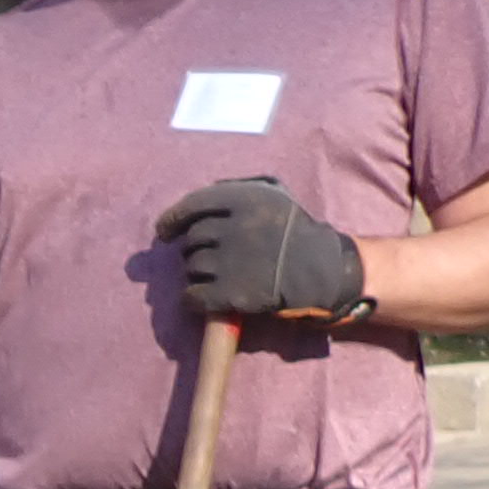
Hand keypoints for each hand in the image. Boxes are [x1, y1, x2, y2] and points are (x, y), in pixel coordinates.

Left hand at [155, 177, 366, 322]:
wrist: (324, 271)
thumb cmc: (296, 232)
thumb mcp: (275, 196)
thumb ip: (238, 190)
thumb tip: (195, 203)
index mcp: (246, 199)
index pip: (193, 204)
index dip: (172, 218)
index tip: (164, 232)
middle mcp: (237, 227)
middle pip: (192, 239)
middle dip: (195, 249)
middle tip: (210, 256)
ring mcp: (234, 262)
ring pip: (192, 266)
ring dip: (198, 272)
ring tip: (218, 274)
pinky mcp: (233, 294)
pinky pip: (193, 296)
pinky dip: (191, 298)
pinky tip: (200, 298)